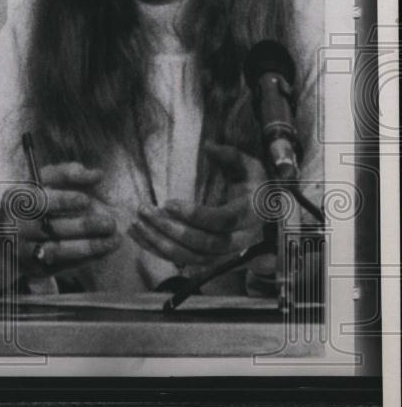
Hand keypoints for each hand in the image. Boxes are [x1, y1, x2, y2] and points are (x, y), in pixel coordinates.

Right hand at [7, 162, 123, 278]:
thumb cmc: (27, 204)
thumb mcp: (38, 184)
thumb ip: (65, 174)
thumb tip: (96, 174)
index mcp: (16, 200)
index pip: (39, 200)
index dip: (63, 200)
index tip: (86, 200)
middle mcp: (17, 226)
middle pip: (51, 228)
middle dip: (84, 226)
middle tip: (110, 223)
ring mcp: (24, 250)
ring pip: (58, 250)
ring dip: (89, 246)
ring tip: (114, 240)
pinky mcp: (34, 268)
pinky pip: (63, 265)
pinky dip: (86, 258)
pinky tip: (104, 250)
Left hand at [127, 141, 266, 266]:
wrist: (269, 221)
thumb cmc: (255, 189)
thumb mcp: (250, 168)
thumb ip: (231, 156)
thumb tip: (208, 145)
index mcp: (249, 215)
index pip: (222, 221)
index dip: (194, 215)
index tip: (167, 202)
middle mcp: (240, 240)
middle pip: (203, 243)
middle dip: (170, 229)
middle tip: (145, 211)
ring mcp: (225, 255)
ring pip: (190, 257)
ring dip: (160, 243)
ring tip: (136, 224)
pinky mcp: (211, 261)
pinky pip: (182, 261)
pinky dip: (158, 251)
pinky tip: (139, 236)